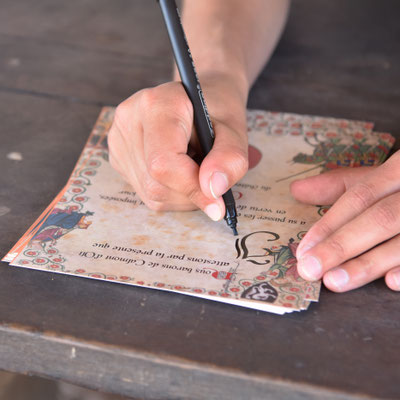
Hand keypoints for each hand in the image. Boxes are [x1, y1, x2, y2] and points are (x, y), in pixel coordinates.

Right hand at [107, 80, 247, 219]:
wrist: (197, 98)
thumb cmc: (216, 110)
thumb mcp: (235, 129)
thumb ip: (230, 158)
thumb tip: (213, 190)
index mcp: (157, 104)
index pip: (163, 163)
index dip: (191, 189)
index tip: (218, 203)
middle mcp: (129, 120)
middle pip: (156, 184)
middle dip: (191, 193)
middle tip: (210, 175)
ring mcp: (118, 140)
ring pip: (151, 194)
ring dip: (183, 195)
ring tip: (195, 167)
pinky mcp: (118, 157)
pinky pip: (146, 193)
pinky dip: (171, 193)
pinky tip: (180, 171)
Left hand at [291, 151, 399, 291]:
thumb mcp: (382, 174)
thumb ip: (341, 184)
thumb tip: (296, 190)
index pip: (361, 195)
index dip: (331, 222)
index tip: (303, 248)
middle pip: (380, 218)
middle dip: (341, 245)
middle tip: (309, 269)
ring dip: (370, 263)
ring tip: (335, 281)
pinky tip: (392, 283)